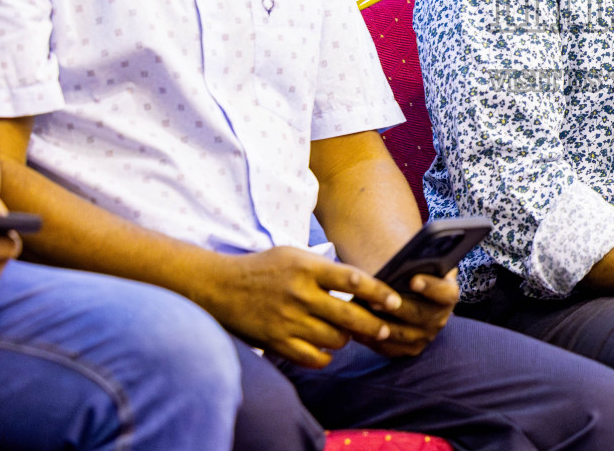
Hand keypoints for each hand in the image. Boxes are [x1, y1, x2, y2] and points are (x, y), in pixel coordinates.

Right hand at [196, 245, 402, 367]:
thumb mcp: (294, 255)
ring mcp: (288, 321)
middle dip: (374, 325)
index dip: (378, 292)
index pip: (353, 280)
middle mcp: (299, 295)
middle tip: (385, 329)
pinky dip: (326, 356)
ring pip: (335, 340)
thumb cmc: (263, 268)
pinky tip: (326, 349)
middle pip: (349, 316)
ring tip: (347, 333)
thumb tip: (363, 284)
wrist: (219, 288)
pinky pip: (314, 358)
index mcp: (307, 268)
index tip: (395, 301)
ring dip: (347, 338)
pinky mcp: (276, 342)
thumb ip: (326, 268)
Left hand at [358, 268, 458, 356]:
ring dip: (379, 325)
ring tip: (360, 315)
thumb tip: (405, 251)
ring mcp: (426, 336)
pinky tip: (355, 329)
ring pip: (401, 334)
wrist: (415, 295)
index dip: (431, 287)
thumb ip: (418, 259)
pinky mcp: (409, 349)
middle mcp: (440, 318)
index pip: (446, 292)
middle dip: (395, 308)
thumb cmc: (415, 272)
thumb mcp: (422, 263)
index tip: (413, 280)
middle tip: (374, 300)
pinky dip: (371, 339)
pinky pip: (389, 348)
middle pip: (419, 315)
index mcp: (447, 295)